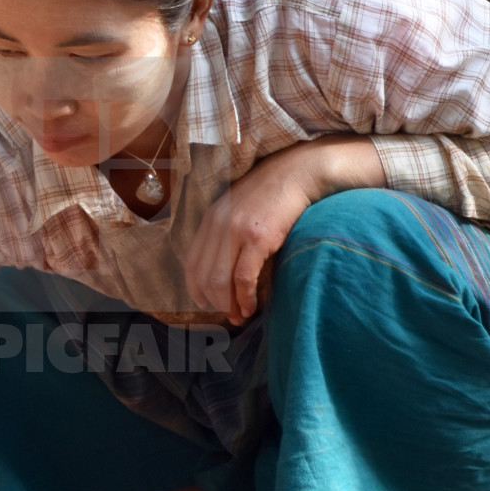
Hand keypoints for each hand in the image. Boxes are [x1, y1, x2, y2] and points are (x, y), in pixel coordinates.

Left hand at [184, 135, 385, 325]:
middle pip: (204, 277)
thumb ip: (226, 232)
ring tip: (241, 316)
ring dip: (229, 306)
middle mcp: (218, 225)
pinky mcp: (257, 238)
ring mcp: (236, 231)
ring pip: (220, 281)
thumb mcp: (239, 209)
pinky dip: (245, 298)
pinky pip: (244, 278)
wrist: (297, 173)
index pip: (191, 263)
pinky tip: (252, 307)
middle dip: (215, 303)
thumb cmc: (273, 195)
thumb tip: (225, 269)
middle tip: (228, 317)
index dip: (196, 290)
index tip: (207, 305)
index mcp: (210, 218)